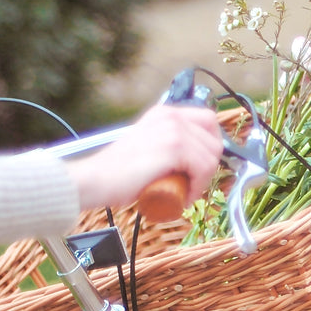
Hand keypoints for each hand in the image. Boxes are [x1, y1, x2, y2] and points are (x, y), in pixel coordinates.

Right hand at [66, 104, 222, 210]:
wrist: (96, 180)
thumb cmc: (118, 173)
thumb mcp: (148, 146)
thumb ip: (165, 143)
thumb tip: (190, 159)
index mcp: (165, 113)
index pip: (208, 120)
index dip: (211, 147)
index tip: (201, 168)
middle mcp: (171, 115)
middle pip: (214, 140)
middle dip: (209, 167)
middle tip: (192, 186)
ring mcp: (174, 129)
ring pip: (211, 157)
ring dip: (203, 181)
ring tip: (184, 194)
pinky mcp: (174, 147)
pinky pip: (203, 168)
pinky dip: (198, 187)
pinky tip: (184, 197)